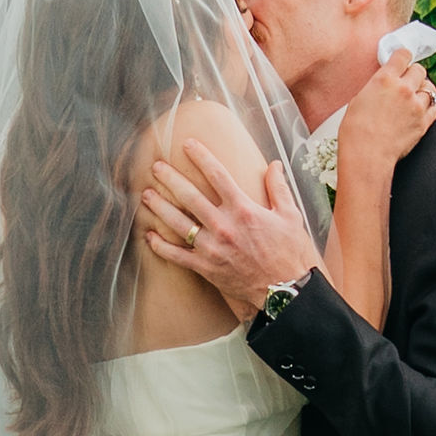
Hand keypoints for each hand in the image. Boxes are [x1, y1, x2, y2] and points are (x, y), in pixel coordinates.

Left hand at [141, 144, 319, 316]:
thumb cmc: (289, 253)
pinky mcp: (205, 267)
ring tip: (146, 195)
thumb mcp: (289, 216)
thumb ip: (278, 188)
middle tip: (156, 166)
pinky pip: (177, 256)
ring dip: (159, 207)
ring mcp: (212, 247)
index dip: (201, 157)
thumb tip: (274, 165)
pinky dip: (161, 246)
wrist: (284, 291)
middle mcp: (223, 226)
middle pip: (189, 196)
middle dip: (170, 179)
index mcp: (243, 209)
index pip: (217, 175)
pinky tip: (149, 236)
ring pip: (178, 223)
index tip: (187, 144)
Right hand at [337, 51, 435, 170]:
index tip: (402, 59)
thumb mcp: (358, 100)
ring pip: (429, 87)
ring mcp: (416, 106)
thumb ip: (375, 87)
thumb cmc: (355, 131)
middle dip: (413, 73)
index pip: (403, 55)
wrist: (367, 156)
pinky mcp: (424, 122)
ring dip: (423, 88)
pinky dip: (434, 102)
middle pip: (419, 70)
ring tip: (416, 94)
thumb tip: (382, 84)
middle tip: (408, 79)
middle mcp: (404, 89)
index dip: (403, 56)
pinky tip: (431, 101)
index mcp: (385, 80)